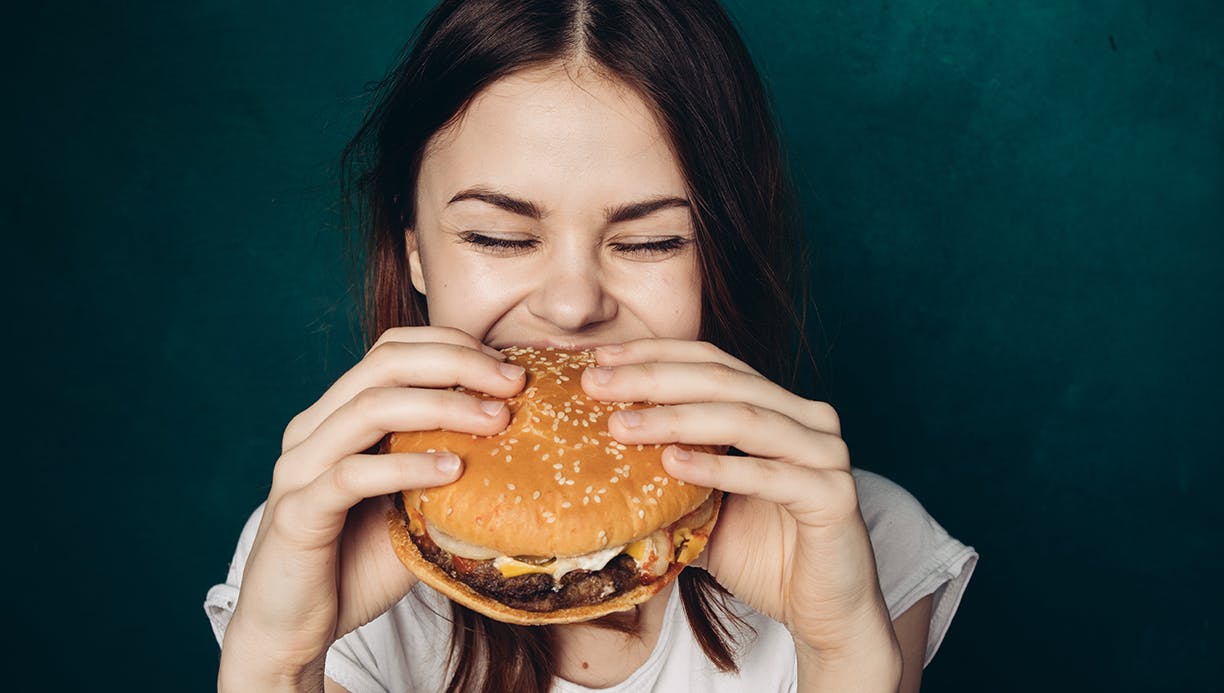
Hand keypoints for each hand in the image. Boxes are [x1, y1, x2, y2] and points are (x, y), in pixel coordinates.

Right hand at [219, 327, 525, 684]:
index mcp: (336, 416)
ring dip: (442, 406)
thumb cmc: (356, 565)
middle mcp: (312, 430)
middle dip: (457, 363)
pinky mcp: (297, 513)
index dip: (451, 345)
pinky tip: (452, 470)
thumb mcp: (412, 505)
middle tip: (514, 383)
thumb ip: (444, 467)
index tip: (506, 366)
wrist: (292, 631)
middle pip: (384, 364)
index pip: (391, 350)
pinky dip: (406, 466)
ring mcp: (299, 468)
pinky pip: (352, 475)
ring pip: (369, 408)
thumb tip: (519, 444)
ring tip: (496, 420)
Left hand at [582, 339, 896, 659]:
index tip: (599, 357)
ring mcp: (825, 453)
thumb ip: (667, 476)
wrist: (823, 612)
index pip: (712, 362)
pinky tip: (671, 462)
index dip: (654, 354)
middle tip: (595, 383)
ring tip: (620, 425)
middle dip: (653, 378)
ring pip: (743, 418)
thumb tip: (594, 456)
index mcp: (778, 407)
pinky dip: (717, 467)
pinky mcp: (834, 495)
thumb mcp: (703, 507)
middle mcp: (807, 418)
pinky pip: (768, 475)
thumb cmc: (763, 555)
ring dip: (675, 418)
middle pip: (722, 380)